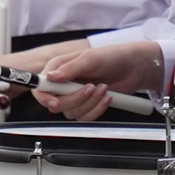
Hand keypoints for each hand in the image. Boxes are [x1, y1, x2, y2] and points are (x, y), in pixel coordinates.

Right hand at [32, 40, 163, 121]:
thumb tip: (50, 77)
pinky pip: (85, 117)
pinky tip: (107, 97)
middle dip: (76, 99)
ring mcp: (75, 97)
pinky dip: (97, 109)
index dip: (44, 97)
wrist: (133, 68)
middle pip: (56, 105)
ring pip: (72, 113)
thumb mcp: (91, 59)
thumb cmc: (112, 57)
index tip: (55, 101)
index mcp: (58, 69)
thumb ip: (70, 68)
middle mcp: (63, 84)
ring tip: (103, 87)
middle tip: (91, 87)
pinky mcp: (87, 106)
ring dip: (90, 103)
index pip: (40, 87)